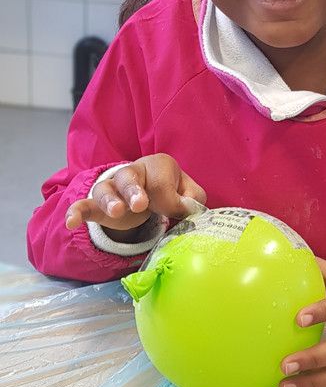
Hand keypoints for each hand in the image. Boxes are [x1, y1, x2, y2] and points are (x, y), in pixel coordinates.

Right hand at [65, 154, 206, 238]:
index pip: (162, 184)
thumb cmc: (170, 191)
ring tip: (116, 212)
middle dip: (134, 190)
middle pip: (129, 177)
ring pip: (106, 189)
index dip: (170, 202)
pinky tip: (71, 222)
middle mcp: (133, 171)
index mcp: (158, 165)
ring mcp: (113, 187)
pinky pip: (85, 205)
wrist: (148, 193)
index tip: (175, 211)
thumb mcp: (188, 193)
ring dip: (110, 200)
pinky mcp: (98, 205)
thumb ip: (193, 199)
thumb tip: (187, 209)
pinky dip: (77, 212)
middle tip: (139, 205)